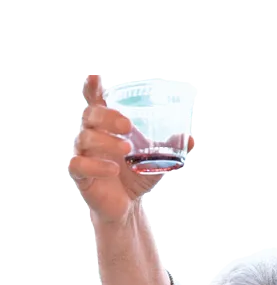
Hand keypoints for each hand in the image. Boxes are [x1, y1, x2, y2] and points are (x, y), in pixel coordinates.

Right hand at [70, 75, 195, 224]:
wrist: (127, 204)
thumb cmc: (136, 175)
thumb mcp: (155, 159)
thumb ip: (169, 147)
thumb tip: (189, 138)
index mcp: (107, 127)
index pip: (95, 103)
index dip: (92, 90)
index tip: (96, 79)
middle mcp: (92, 136)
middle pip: (89, 115)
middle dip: (107, 117)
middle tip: (128, 126)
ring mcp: (84, 154)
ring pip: (84, 138)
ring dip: (106, 142)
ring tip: (127, 149)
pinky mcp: (81, 174)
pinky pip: (79, 165)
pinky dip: (97, 166)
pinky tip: (114, 170)